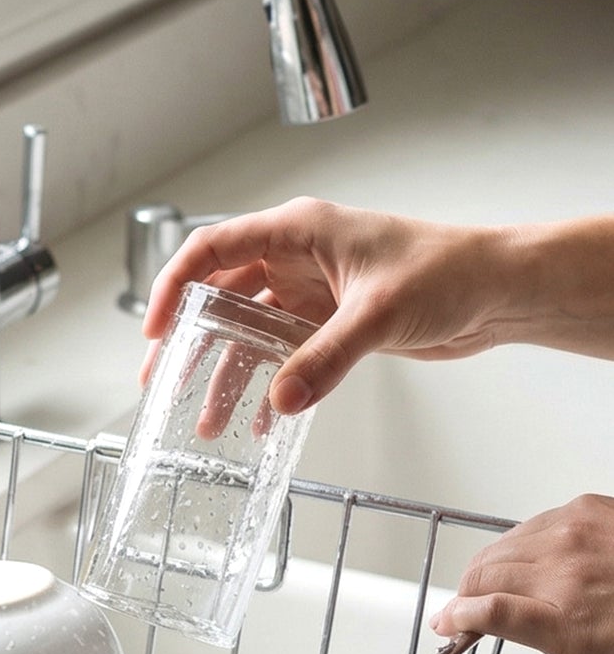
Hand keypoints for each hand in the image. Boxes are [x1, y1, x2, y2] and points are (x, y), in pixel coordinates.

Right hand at [139, 198, 522, 412]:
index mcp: (298, 232)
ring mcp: (310, 293)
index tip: (155, 330)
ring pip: (247, 333)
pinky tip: (259, 421)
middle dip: (188, 342)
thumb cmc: (451, 270)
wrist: (499, 291)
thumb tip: (281, 398)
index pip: (213, 249)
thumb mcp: (378, 314)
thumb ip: (325, 359)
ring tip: (205, 420)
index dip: (174, 287)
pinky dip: (267, 387)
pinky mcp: (327, 324)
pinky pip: (280, 357)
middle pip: (219, 297)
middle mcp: (296, 259)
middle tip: (162, 380)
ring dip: (225, 375)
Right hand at [429, 494, 613, 653]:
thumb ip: (518, 627)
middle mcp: (565, 563)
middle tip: (469, 610)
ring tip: (507, 587)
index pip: (479, 606)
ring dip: (494, 566)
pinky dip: (526, 541)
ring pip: (503, 544)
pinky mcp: (589, 506)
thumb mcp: (577, 649)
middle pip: (483, 571)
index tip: (447, 624)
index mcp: (560, 608)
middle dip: (469, 592)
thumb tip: (469, 618)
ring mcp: (577, 529)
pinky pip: (534, 521)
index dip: (455, 616)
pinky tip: (540, 560)